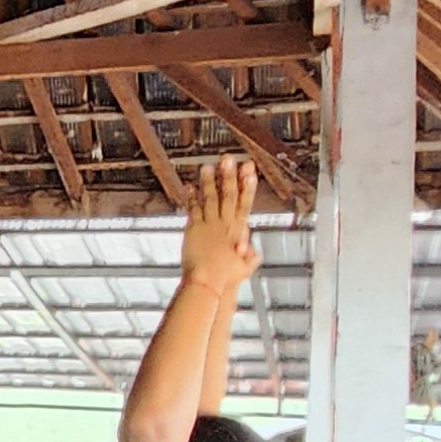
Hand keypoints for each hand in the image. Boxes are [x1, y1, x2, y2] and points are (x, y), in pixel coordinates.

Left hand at [180, 157, 259, 294]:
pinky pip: (193, 209)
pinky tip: (190, 185)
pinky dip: (192, 196)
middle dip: (229, 175)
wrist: (209, 283)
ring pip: (210, 198)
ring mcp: (209, 224)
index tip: (249, 170)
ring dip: (209, 181)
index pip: (245, 202)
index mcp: (238, 230)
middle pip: (228, 194)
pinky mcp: (194, 228)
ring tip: (207, 165)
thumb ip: (249, 256)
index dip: (248, 185)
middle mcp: (224, 223)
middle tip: (229, 159)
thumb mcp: (244, 268)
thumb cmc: (226, 278)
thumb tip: (247, 248)